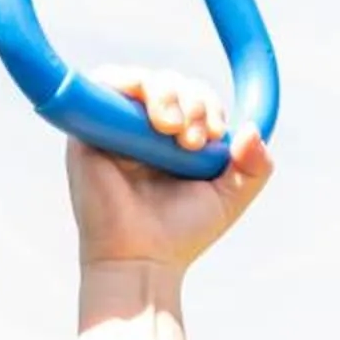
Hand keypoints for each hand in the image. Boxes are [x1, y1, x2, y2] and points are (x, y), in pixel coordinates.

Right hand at [67, 68, 273, 276]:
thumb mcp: (231, 196)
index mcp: (172, 139)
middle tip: (194, 140)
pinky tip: (152, 118)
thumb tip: (250, 130)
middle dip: (192, 100)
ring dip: (166, 94)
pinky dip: (130, 84)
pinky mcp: (86, 132)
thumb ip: (254, 165)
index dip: (208, 104)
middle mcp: (140, 130)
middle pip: (169, 83)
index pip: (192, 96)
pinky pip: (104, 83)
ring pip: (140, 80)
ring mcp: (112, 129)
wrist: (142, 260)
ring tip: (174, 129)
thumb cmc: (182, 233)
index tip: (215, 135)